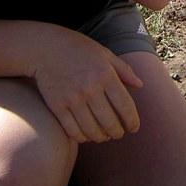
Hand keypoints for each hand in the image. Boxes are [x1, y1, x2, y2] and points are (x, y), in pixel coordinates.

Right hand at [31, 26, 142, 143]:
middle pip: (110, 122)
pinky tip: (86, 135)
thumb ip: (124, 70)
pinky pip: (73, 131)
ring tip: (104, 136)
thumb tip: (140, 85)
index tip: (134, 128)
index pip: (125, 106)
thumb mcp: (105, 54)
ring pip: (92, 130)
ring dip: (101, 137)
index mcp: (106, 75)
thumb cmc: (79, 49)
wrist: (45, 48)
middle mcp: (91, 88)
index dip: (132, 121)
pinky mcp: (57, 106)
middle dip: (117, 132)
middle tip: (119, 134)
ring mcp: (73, 99)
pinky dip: (82, 137)